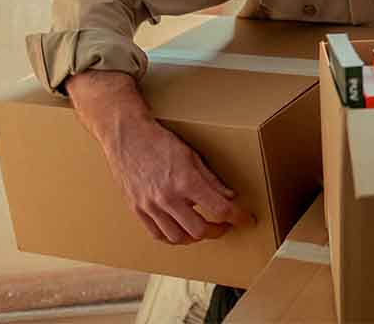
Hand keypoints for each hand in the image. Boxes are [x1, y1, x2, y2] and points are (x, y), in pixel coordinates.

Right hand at [101, 115, 254, 243]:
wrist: (127, 137)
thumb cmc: (160, 142)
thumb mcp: (192, 156)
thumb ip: (212, 180)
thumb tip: (230, 197)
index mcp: (186, 182)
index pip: (220, 209)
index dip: (238, 217)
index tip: (247, 220)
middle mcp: (168, 198)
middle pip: (200, 230)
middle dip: (218, 231)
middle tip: (226, 225)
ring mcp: (150, 207)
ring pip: (178, 237)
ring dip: (196, 237)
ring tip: (205, 229)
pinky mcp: (137, 210)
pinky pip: (157, 234)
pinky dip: (173, 238)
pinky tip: (181, 231)